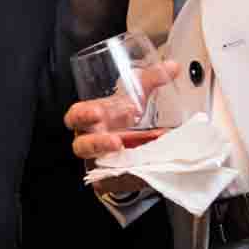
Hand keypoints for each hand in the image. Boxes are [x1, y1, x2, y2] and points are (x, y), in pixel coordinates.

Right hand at [64, 59, 180, 193]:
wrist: (127, 142)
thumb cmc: (123, 117)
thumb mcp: (134, 97)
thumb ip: (150, 80)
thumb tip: (172, 67)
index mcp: (91, 119)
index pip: (76, 116)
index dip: (83, 115)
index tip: (98, 112)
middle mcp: (91, 141)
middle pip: (81, 145)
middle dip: (96, 142)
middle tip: (116, 139)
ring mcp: (99, 162)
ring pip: (96, 166)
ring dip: (111, 162)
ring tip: (125, 154)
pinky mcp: (108, 180)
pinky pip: (109, 182)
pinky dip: (121, 178)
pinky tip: (133, 173)